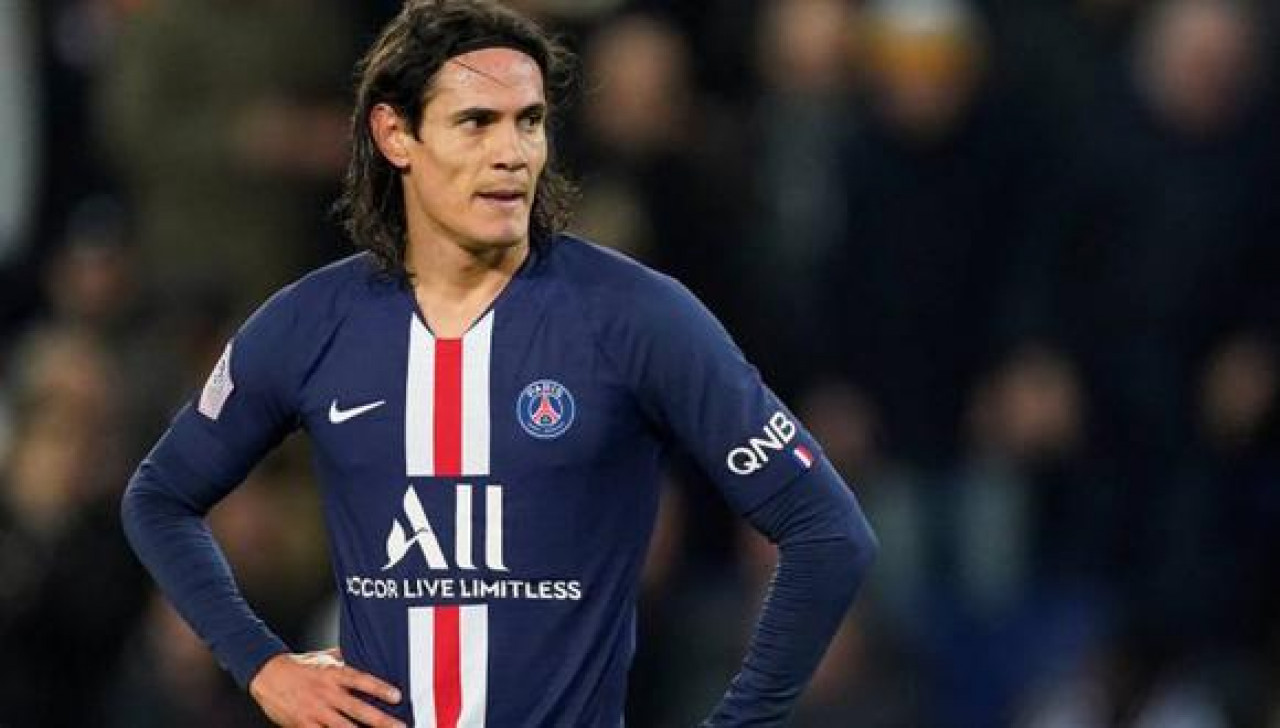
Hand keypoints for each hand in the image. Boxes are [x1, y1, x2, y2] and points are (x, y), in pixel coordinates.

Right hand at [249, 648, 404, 726]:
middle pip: (358, 709)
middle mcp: (327, 694)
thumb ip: (343, 658)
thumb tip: (361, 652)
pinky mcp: (303, 725)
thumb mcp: (323, 657)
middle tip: (400, 727)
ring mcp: (315, 712)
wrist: (266, 674)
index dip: (380, 689)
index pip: (362, 681)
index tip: (397, 696)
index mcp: (333, 675)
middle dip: (380, 720)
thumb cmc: (297, 665)